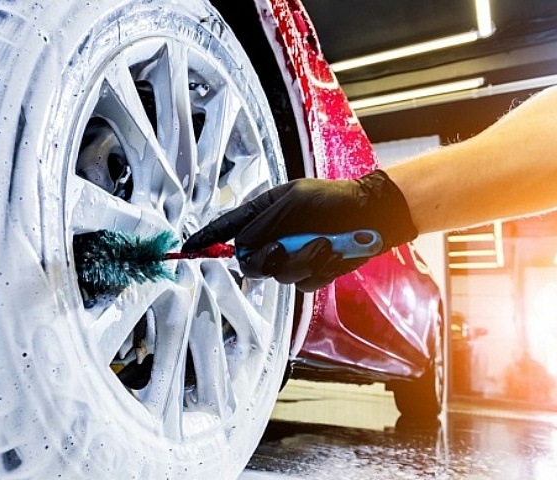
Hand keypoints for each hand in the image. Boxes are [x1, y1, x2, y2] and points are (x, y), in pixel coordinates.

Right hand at [182, 170, 416, 290]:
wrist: (371, 217)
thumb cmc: (331, 200)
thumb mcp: (292, 202)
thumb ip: (262, 224)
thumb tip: (240, 246)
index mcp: (262, 214)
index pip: (225, 229)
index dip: (205, 240)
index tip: (186, 249)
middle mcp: (272, 237)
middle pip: (248, 261)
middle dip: (267, 258)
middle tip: (283, 248)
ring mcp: (290, 255)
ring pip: (278, 275)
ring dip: (302, 261)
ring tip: (323, 244)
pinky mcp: (310, 271)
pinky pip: (303, 282)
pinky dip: (318, 269)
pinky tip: (332, 253)